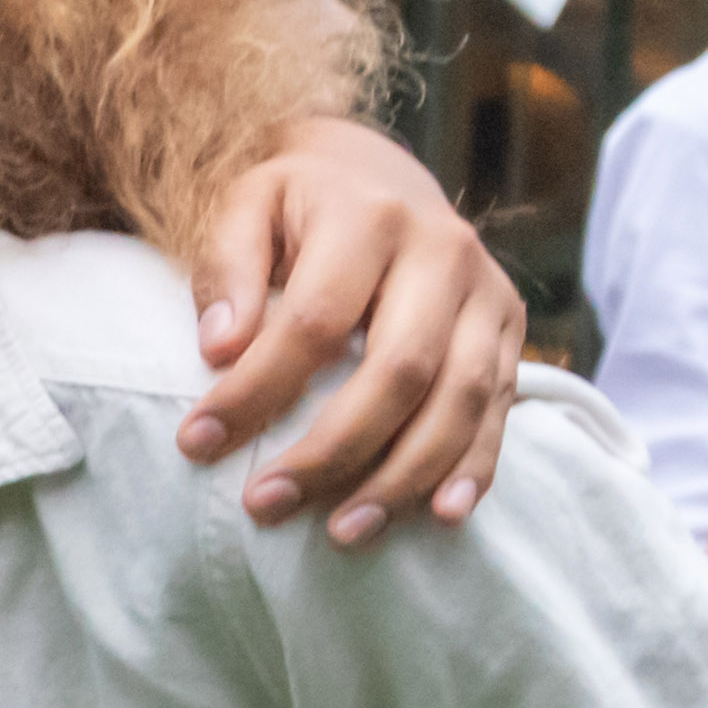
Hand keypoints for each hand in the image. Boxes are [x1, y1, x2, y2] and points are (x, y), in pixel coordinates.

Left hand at [181, 119, 522, 546]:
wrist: (376, 175)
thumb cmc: (295, 204)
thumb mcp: (244, 205)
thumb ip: (226, 267)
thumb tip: (220, 347)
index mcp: (370, 219)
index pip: (315, 322)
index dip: (257, 389)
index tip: (196, 443)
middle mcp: (444, 254)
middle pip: (399, 371)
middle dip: (333, 450)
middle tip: (266, 506)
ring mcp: (488, 295)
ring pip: (461, 400)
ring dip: (403, 476)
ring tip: (343, 532)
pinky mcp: (511, 331)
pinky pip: (501, 409)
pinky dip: (474, 467)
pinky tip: (438, 514)